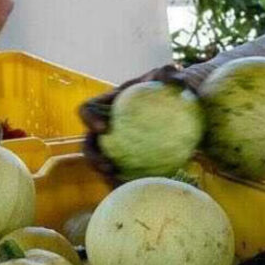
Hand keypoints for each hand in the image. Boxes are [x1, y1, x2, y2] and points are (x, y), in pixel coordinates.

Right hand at [79, 64, 191, 182]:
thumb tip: (177, 81)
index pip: (87, 110)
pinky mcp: (124, 160)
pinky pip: (123, 173)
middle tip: (107, 167)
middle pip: (88, 144)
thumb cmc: (165, 86)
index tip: (104, 128)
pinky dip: (129, 182)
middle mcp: (103, 128)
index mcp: (105, 105)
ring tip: (120, 185)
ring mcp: (112, 146)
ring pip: (102, 164)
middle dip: (93, 158)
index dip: (89, 119)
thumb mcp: (166, 76)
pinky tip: (144, 191)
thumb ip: (169, 73)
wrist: (174, 105)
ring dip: (107, 177)